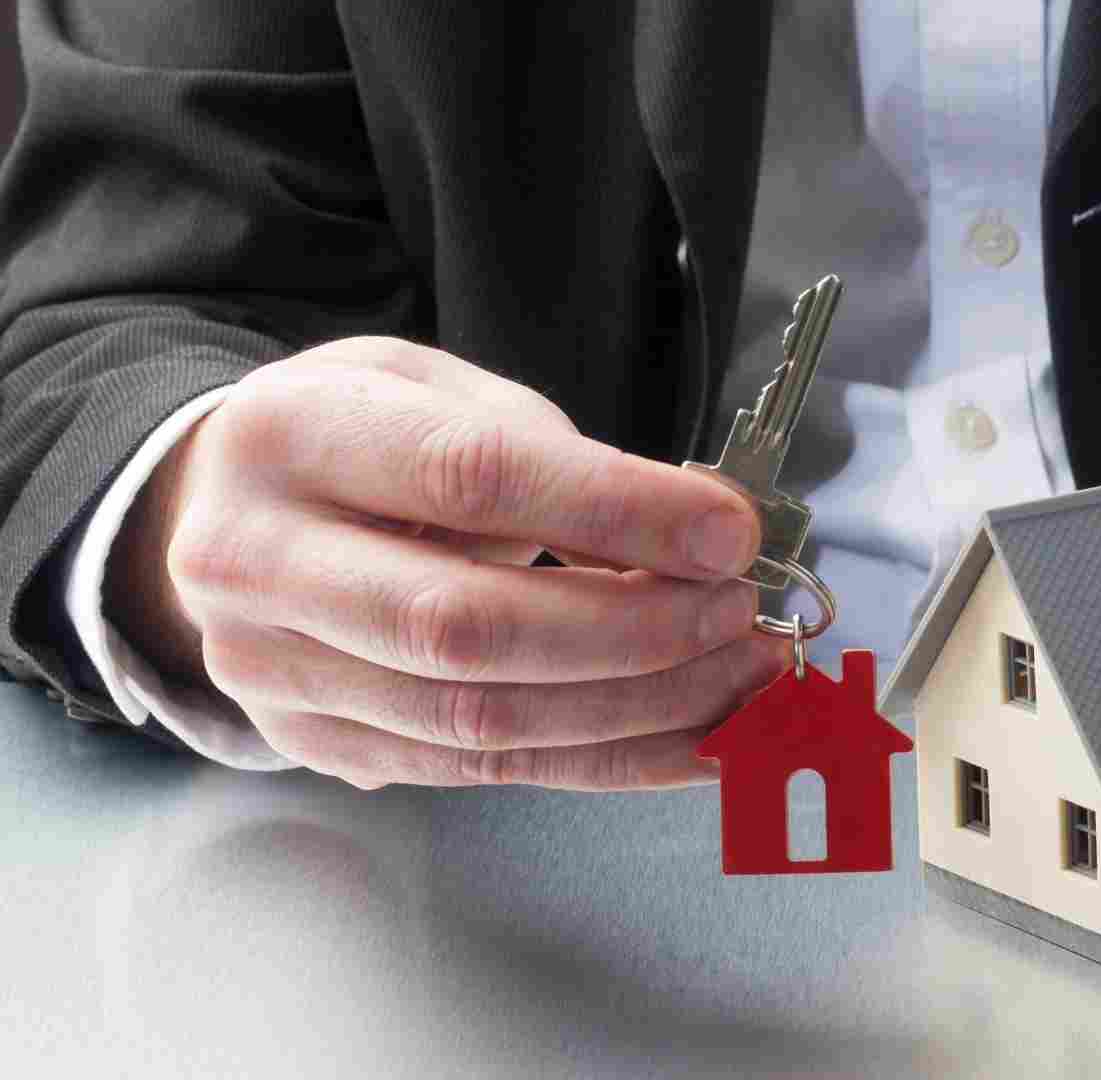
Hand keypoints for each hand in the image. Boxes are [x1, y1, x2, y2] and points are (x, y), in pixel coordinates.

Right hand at [105, 337, 789, 789]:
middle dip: (636, 628)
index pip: (468, 477)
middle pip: (468, 625)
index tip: (727, 530)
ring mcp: (275, 672)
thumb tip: (697, 531)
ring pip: (482, 718)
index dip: (616, 510)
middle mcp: (255, 563)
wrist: (230, 510)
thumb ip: (553, 450)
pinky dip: (616, 758)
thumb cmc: (362, 438)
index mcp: (286, 438)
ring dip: (643, 705)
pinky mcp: (321, 744)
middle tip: (740, 608)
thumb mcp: (437, 389)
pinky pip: (490, 769)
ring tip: (743, 669)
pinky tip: (703, 735)